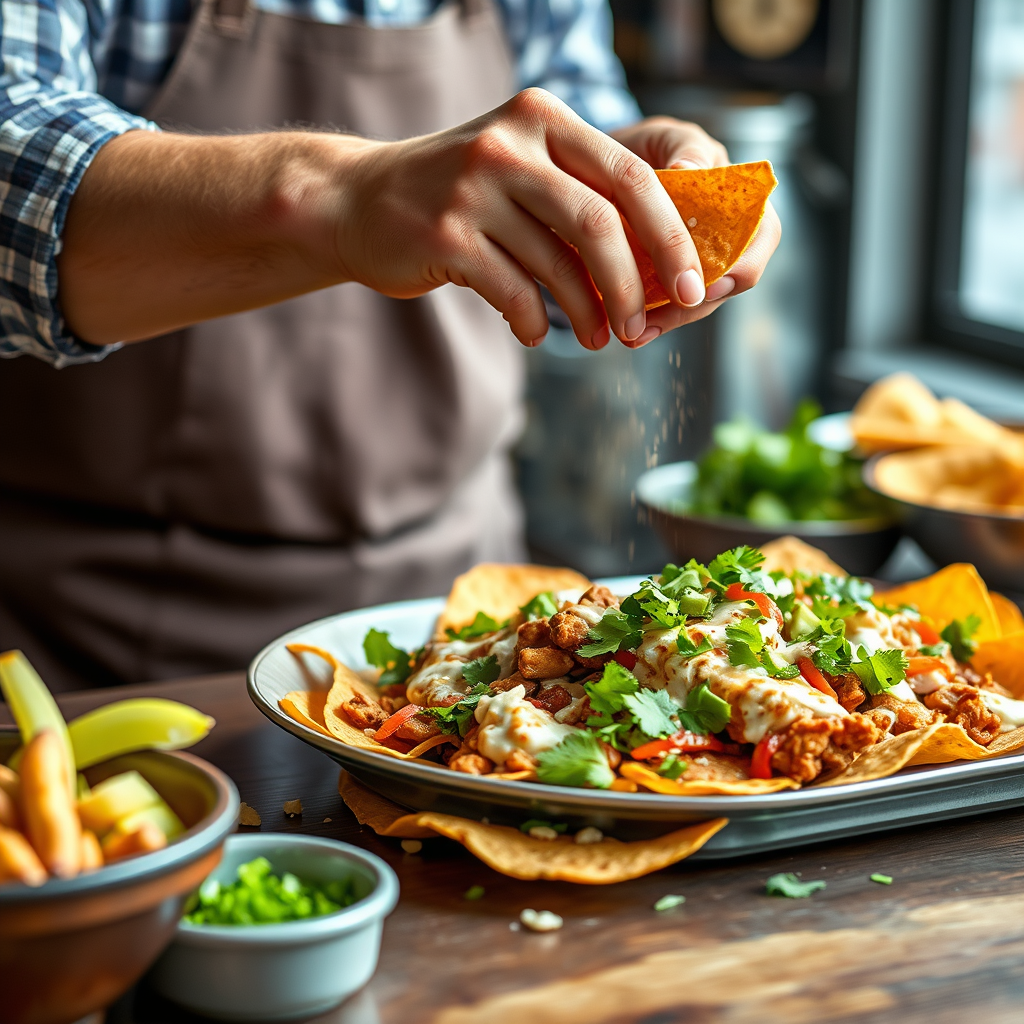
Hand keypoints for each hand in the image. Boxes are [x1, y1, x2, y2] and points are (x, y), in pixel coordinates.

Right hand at [337, 90, 776, 350]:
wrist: (360, 201)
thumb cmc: (457, 195)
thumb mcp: (520, 168)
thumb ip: (579, 194)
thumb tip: (656, 261)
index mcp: (544, 119)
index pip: (632, 176)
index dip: (672, 236)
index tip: (694, 285)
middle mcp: (511, 143)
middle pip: (601, 221)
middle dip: (634, 285)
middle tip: (644, 328)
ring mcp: (474, 188)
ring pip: (558, 263)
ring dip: (587, 314)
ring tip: (596, 339)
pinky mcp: (445, 235)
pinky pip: (512, 291)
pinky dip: (532, 321)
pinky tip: (532, 332)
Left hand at [610, 116, 781, 343]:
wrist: (592, 172)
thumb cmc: (636, 149)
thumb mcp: (659, 138)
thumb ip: (681, 149)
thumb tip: (691, 169)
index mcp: (734, 195)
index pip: (762, 233)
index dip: (742, 263)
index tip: (710, 283)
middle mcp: (723, 234)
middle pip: (732, 280)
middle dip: (698, 304)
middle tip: (662, 317)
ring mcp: (694, 261)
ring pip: (698, 301)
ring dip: (670, 320)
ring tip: (637, 333)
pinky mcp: (663, 282)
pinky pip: (667, 308)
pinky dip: (650, 321)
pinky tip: (631, 332)